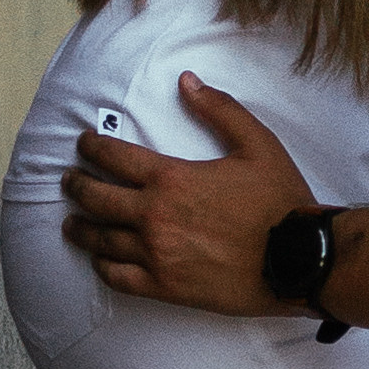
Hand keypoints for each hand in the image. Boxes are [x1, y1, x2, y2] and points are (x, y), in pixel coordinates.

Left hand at [64, 75, 315, 314]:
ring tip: (71, 223)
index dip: (92, 147)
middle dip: (77, 185)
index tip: (83, 144)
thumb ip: (219, 109)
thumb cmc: (280, 201)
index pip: (114, 156)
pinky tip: (99, 261)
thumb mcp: (257, 143)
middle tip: (69, 180)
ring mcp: (156, 254)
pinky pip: (119, 277)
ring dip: (81, 228)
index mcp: (172, 178)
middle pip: (97, 198)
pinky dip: (103, 267)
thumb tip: (186, 81)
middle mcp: (154, 216)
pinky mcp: (165, 287)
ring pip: (102, 240)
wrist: (298, 259)